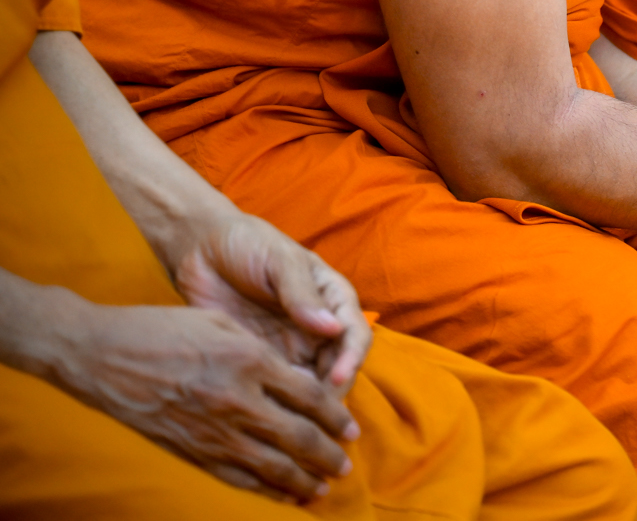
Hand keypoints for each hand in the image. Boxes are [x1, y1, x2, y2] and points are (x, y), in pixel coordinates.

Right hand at [41, 291, 357, 502]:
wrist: (103, 356)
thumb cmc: (164, 330)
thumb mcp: (224, 325)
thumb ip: (265, 354)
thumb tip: (303, 380)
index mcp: (251, 361)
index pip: (311, 396)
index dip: (336, 416)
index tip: (351, 428)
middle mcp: (238, 400)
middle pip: (299, 436)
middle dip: (329, 455)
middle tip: (345, 465)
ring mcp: (213, 430)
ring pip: (272, 465)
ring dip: (304, 479)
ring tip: (324, 486)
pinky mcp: (190, 451)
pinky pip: (237, 477)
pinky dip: (265, 489)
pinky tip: (284, 494)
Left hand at [170, 212, 372, 396]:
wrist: (199, 250)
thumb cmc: (248, 244)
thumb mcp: (279, 260)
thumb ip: (301, 293)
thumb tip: (332, 328)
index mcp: (332, 299)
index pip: (355, 334)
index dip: (351, 359)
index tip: (337, 378)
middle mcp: (318, 328)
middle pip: (338, 367)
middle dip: (333, 393)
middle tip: (316, 415)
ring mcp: (289, 346)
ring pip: (311, 384)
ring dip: (308, 405)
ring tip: (293, 421)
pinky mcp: (260, 361)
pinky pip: (277, 388)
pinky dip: (278, 404)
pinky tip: (267, 414)